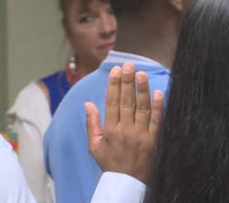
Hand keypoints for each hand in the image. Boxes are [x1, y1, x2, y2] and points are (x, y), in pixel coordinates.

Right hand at [85, 62, 163, 182]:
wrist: (128, 182)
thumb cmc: (109, 162)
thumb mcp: (94, 146)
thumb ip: (91, 123)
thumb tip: (88, 103)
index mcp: (110, 130)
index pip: (112, 102)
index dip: (114, 85)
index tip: (115, 71)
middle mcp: (126, 130)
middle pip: (127, 101)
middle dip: (127, 82)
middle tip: (128, 65)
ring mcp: (142, 135)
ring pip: (142, 108)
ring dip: (142, 90)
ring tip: (141, 74)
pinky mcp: (154, 140)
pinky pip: (157, 121)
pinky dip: (159, 106)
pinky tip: (159, 93)